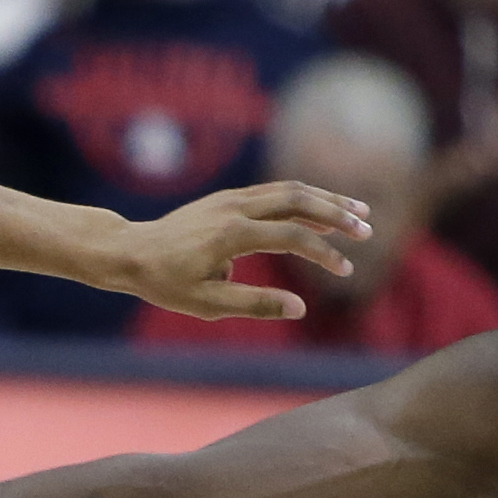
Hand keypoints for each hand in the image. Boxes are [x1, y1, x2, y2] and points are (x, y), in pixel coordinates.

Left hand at [93, 181, 369, 320]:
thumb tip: (301, 307)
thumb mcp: (207, 305)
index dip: (323, 253)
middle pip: (297, 199)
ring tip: (358, 211)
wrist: (130, 252)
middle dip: (336, 212)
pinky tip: (323, 208)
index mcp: (231, 235)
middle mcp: (234, 208)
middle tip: (367, 229)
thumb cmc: (166, 283)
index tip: (345, 270)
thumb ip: (255, 304)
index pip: (292, 236)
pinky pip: (274, 191)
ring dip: (325, 199)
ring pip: (289, 189)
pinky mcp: (228, 198)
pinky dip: (304, 197)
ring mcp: (231, 199)